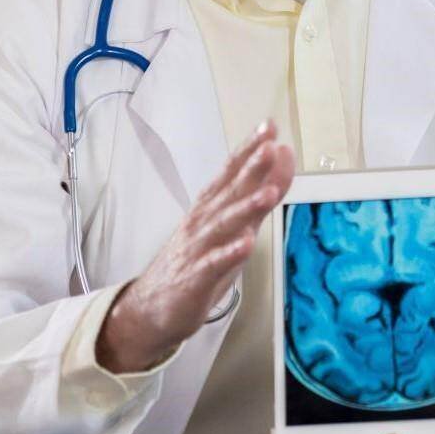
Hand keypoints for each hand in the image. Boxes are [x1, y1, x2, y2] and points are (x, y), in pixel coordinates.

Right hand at [97, 120, 294, 372]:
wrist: (151, 307)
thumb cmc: (198, 260)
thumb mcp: (234, 225)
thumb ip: (259, 194)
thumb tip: (283, 158)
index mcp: (211, 206)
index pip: (232, 172)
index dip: (250, 149)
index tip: (269, 126)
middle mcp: (204, 222)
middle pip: (229, 192)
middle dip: (250, 169)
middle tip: (270, 146)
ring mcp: (198, 249)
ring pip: (224, 224)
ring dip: (246, 208)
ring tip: (268, 192)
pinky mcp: (196, 279)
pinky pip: (213, 265)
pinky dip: (229, 254)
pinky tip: (246, 245)